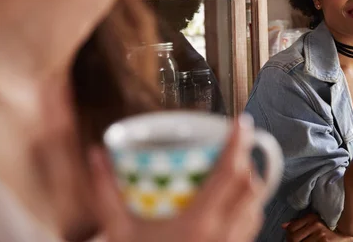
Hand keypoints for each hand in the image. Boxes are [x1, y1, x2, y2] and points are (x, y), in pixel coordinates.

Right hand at [89, 116, 266, 241]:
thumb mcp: (118, 231)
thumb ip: (105, 191)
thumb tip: (96, 153)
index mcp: (199, 223)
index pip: (229, 174)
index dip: (238, 144)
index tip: (241, 122)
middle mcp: (223, 234)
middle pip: (249, 185)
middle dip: (245, 159)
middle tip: (233, 142)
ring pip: (256, 205)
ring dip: (250, 182)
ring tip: (235, 168)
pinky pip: (252, 223)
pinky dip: (249, 205)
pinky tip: (234, 200)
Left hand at [283, 214, 352, 241]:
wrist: (346, 234)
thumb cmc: (329, 227)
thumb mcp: (314, 221)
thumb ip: (299, 223)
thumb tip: (284, 226)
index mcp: (312, 217)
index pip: (292, 227)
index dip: (288, 235)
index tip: (289, 237)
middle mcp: (316, 224)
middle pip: (294, 238)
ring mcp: (321, 235)